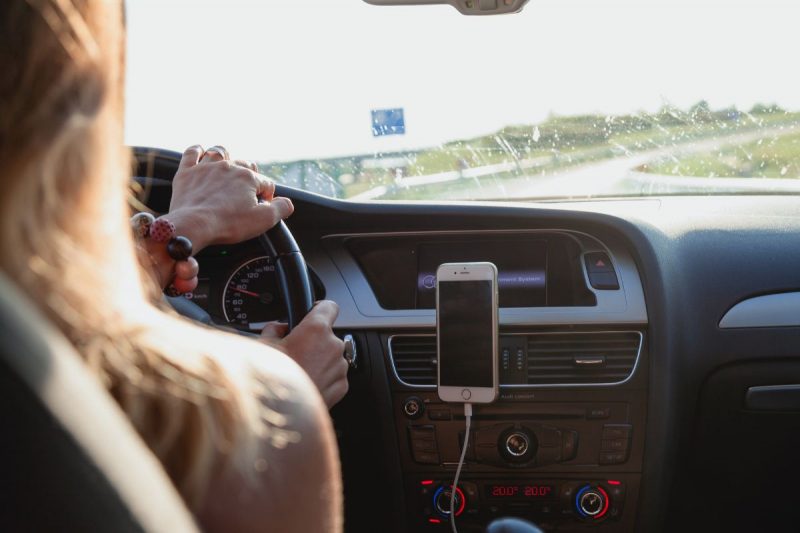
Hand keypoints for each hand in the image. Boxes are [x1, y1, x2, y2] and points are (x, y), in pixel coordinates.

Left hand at [168, 145, 293, 251]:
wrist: (193, 225)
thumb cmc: (228, 224)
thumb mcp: (264, 220)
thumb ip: (281, 209)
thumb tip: (288, 203)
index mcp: (248, 178)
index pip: (266, 183)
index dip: (267, 196)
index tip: (261, 207)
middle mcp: (228, 167)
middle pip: (245, 165)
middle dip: (249, 176)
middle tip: (246, 192)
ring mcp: (206, 168)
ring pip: (219, 152)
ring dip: (226, 157)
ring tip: (227, 166)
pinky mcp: (187, 172)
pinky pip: (192, 152)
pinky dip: (197, 151)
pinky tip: (200, 152)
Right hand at [261, 301, 348, 407]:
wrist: (280, 414)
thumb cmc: (271, 380)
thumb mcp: (263, 346)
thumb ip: (273, 329)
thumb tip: (277, 328)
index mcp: (316, 329)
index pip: (329, 306)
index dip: (319, 308)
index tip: (313, 313)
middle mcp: (333, 346)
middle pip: (327, 335)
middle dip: (313, 341)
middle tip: (294, 352)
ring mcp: (339, 367)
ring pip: (331, 357)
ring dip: (319, 361)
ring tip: (298, 372)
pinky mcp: (341, 386)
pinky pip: (334, 376)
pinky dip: (323, 378)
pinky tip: (305, 384)